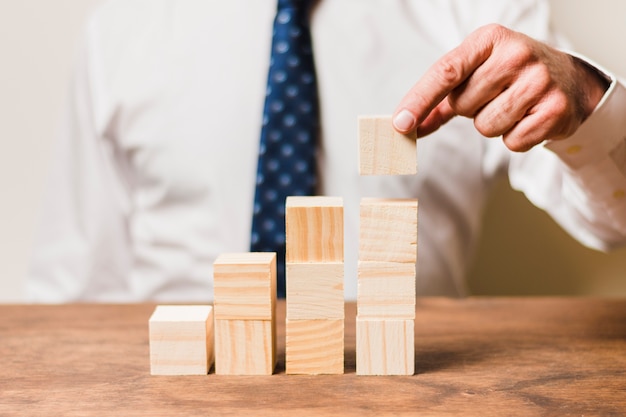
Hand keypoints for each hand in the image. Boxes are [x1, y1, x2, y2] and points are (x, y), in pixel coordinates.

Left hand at [392, 24, 608, 151]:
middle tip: (493, 95)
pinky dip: (515, 138)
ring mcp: (540, 80)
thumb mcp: (473, 75)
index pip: (445, 72)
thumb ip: (437, 101)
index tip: (399, 124)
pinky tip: (528, 118)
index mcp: (489, 39)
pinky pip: (512, 142)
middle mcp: (516, 54)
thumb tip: (404, 127)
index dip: (419, 100)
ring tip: (512, 106)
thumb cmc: (508, 76)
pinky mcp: (556, 109)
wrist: (568, 80)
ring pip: (486, 126)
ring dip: (492, 124)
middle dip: (470, 109)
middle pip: (463, 105)